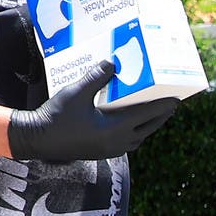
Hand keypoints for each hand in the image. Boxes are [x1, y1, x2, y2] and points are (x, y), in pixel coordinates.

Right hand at [7, 59, 179, 160]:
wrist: (37, 139)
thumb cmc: (57, 116)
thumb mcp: (77, 92)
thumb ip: (96, 77)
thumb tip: (113, 63)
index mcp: (116, 128)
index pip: (147, 114)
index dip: (163, 106)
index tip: (177, 99)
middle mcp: (117, 142)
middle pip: (148, 128)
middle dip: (161, 116)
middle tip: (172, 105)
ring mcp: (110, 150)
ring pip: (139, 137)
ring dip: (149, 126)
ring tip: (155, 114)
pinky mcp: (102, 152)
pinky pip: (127, 142)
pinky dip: (136, 132)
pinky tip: (132, 124)